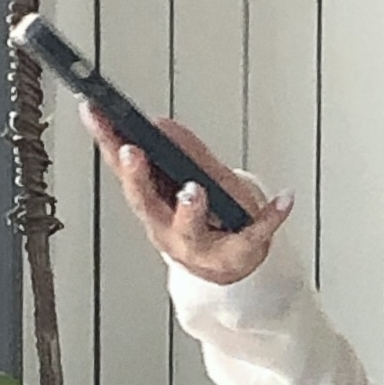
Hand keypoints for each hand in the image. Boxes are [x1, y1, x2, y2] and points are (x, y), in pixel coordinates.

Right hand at [86, 108, 293, 283]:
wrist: (228, 268)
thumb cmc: (202, 222)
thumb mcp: (185, 181)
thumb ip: (175, 150)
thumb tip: (159, 123)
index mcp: (151, 205)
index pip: (123, 170)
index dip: (108, 143)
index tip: (97, 116)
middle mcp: (166, 229)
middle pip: (146, 204)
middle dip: (137, 178)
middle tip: (133, 151)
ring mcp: (198, 245)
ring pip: (189, 229)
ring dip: (189, 207)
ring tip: (194, 189)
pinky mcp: (236, 253)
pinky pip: (253, 235)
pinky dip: (270, 217)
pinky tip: (285, 200)